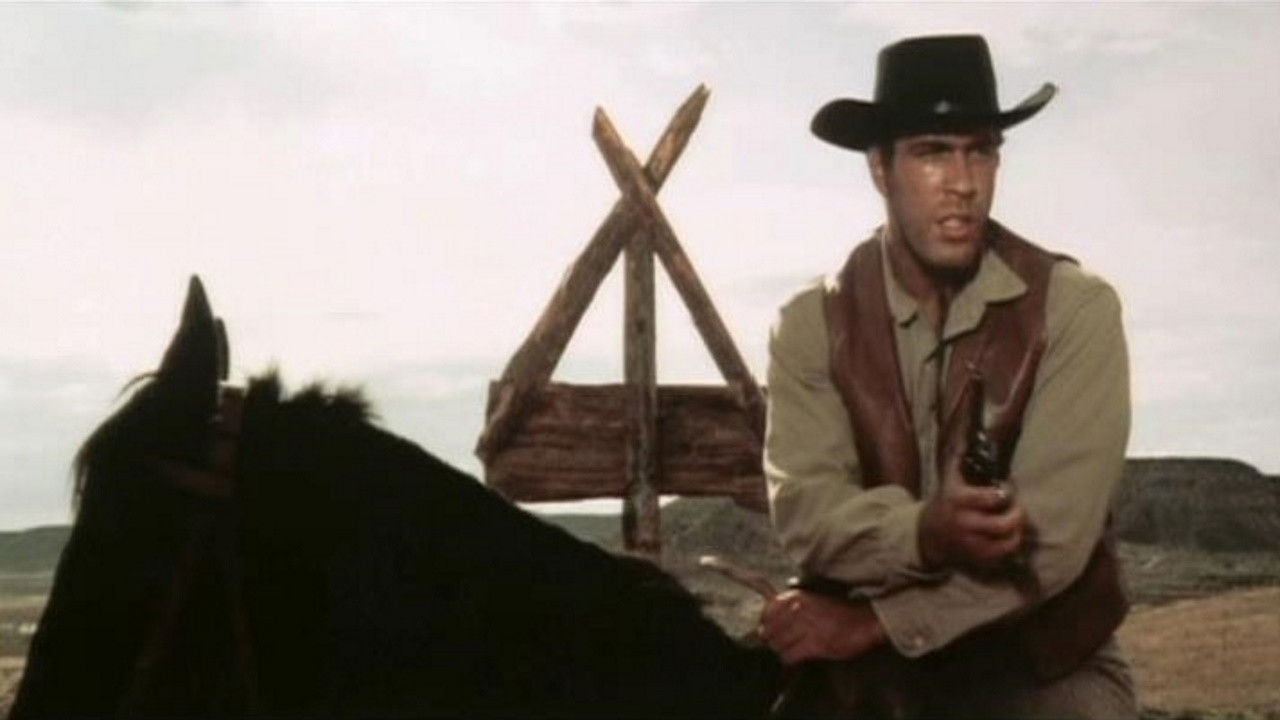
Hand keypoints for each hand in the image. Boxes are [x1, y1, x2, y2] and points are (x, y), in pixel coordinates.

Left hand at [758, 589, 885, 664]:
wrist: (864, 621)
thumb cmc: (837, 611)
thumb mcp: (810, 599)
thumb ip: (788, 607)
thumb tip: (764, 622)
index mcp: (795, 596)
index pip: (766, 613)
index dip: (766, 625)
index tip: (770, 631)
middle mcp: (798, 609)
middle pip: (769, 631)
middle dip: (772, 641)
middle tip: (780, 644)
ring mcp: (807, 626)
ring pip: (778, 645)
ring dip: (781, 651)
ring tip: (790, 651)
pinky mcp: (815, 644)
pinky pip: (791, 656)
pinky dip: (790, 660)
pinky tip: (797, 658)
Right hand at [918, 454, 1027, 573]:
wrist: (926, 536)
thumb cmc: (944, 502)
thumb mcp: (948, 480)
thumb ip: (960, 458)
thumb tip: (968, 433)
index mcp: (959, 500)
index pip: (993, 497)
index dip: (1006, 492)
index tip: (1006, 488)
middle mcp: (965, 524)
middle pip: (1004, 523)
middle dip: (1018, 513)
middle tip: (1017, 507)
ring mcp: (972, 544)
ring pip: (1008, 541)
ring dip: (1018, 530)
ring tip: (1016, 521)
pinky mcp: (978, 558)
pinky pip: (1005, 555)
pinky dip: (1012, 544)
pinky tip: (1010, 535)